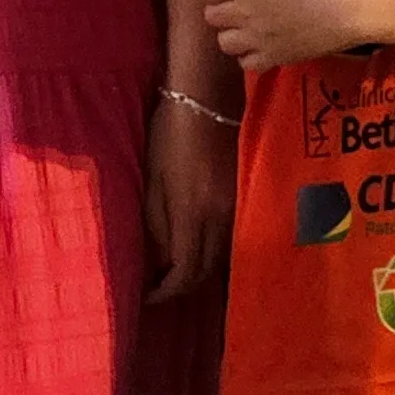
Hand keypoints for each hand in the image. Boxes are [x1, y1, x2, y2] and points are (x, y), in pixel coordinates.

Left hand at [143, 96, 236, 302]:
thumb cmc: (169, 134)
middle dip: (183, 287)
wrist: (207, 98)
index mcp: (194, 213)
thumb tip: (159, 264)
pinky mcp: (247, 197)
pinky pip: (232, 239)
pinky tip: (200, 248)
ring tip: (177, 272)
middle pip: (207, 271)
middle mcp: (222, 217)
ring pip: (223, 258)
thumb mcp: (152, 179)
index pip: (185, 272)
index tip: (148, 296)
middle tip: (160, 288)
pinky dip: (216, 252)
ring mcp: (239, 208)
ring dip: (201, 272)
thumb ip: (157, 224)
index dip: (166, 291)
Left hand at [196, 0, 382, 68]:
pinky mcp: (275, 57)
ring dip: (230, 32)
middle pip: (211, 16)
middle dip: (219, 6)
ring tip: (246, 23)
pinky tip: (261, 43)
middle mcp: (243, 12)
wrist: (353, 2)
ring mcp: (257, 38)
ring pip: (225, 42)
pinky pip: (247, 63)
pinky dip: (248, 55)